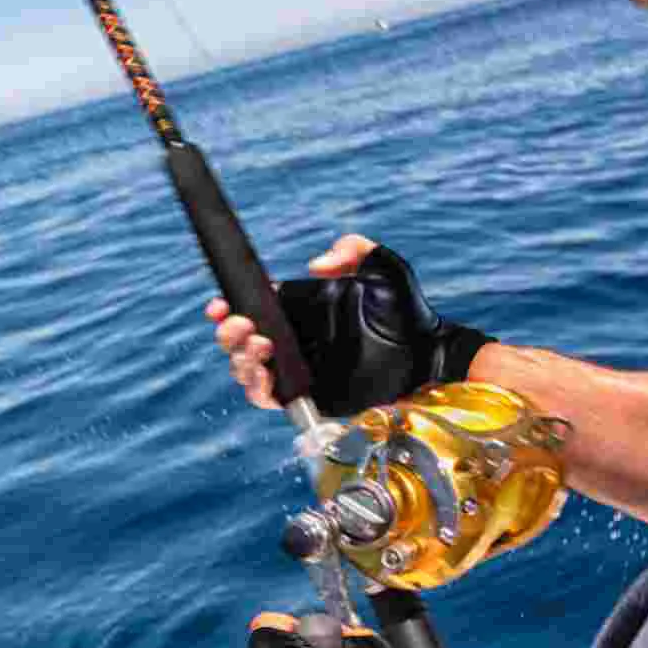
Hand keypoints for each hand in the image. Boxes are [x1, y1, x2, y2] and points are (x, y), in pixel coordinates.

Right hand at [205, 235, 493, 416]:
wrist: (429, 354)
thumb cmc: (408, 310)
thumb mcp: (383, 266)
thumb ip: (353, 249)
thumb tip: (315, 265)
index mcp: (301, 310)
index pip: (253, 308)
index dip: (229, 307)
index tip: (219, 305)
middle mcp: (295, 341)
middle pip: (240, 341)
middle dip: (230, 334)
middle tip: (244, 326)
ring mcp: (300, 371)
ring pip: (248, 371)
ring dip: (241, 360)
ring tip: (260, 348)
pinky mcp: (310, 397)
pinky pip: (271, 399)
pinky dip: (259, 390)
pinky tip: (265, 375)